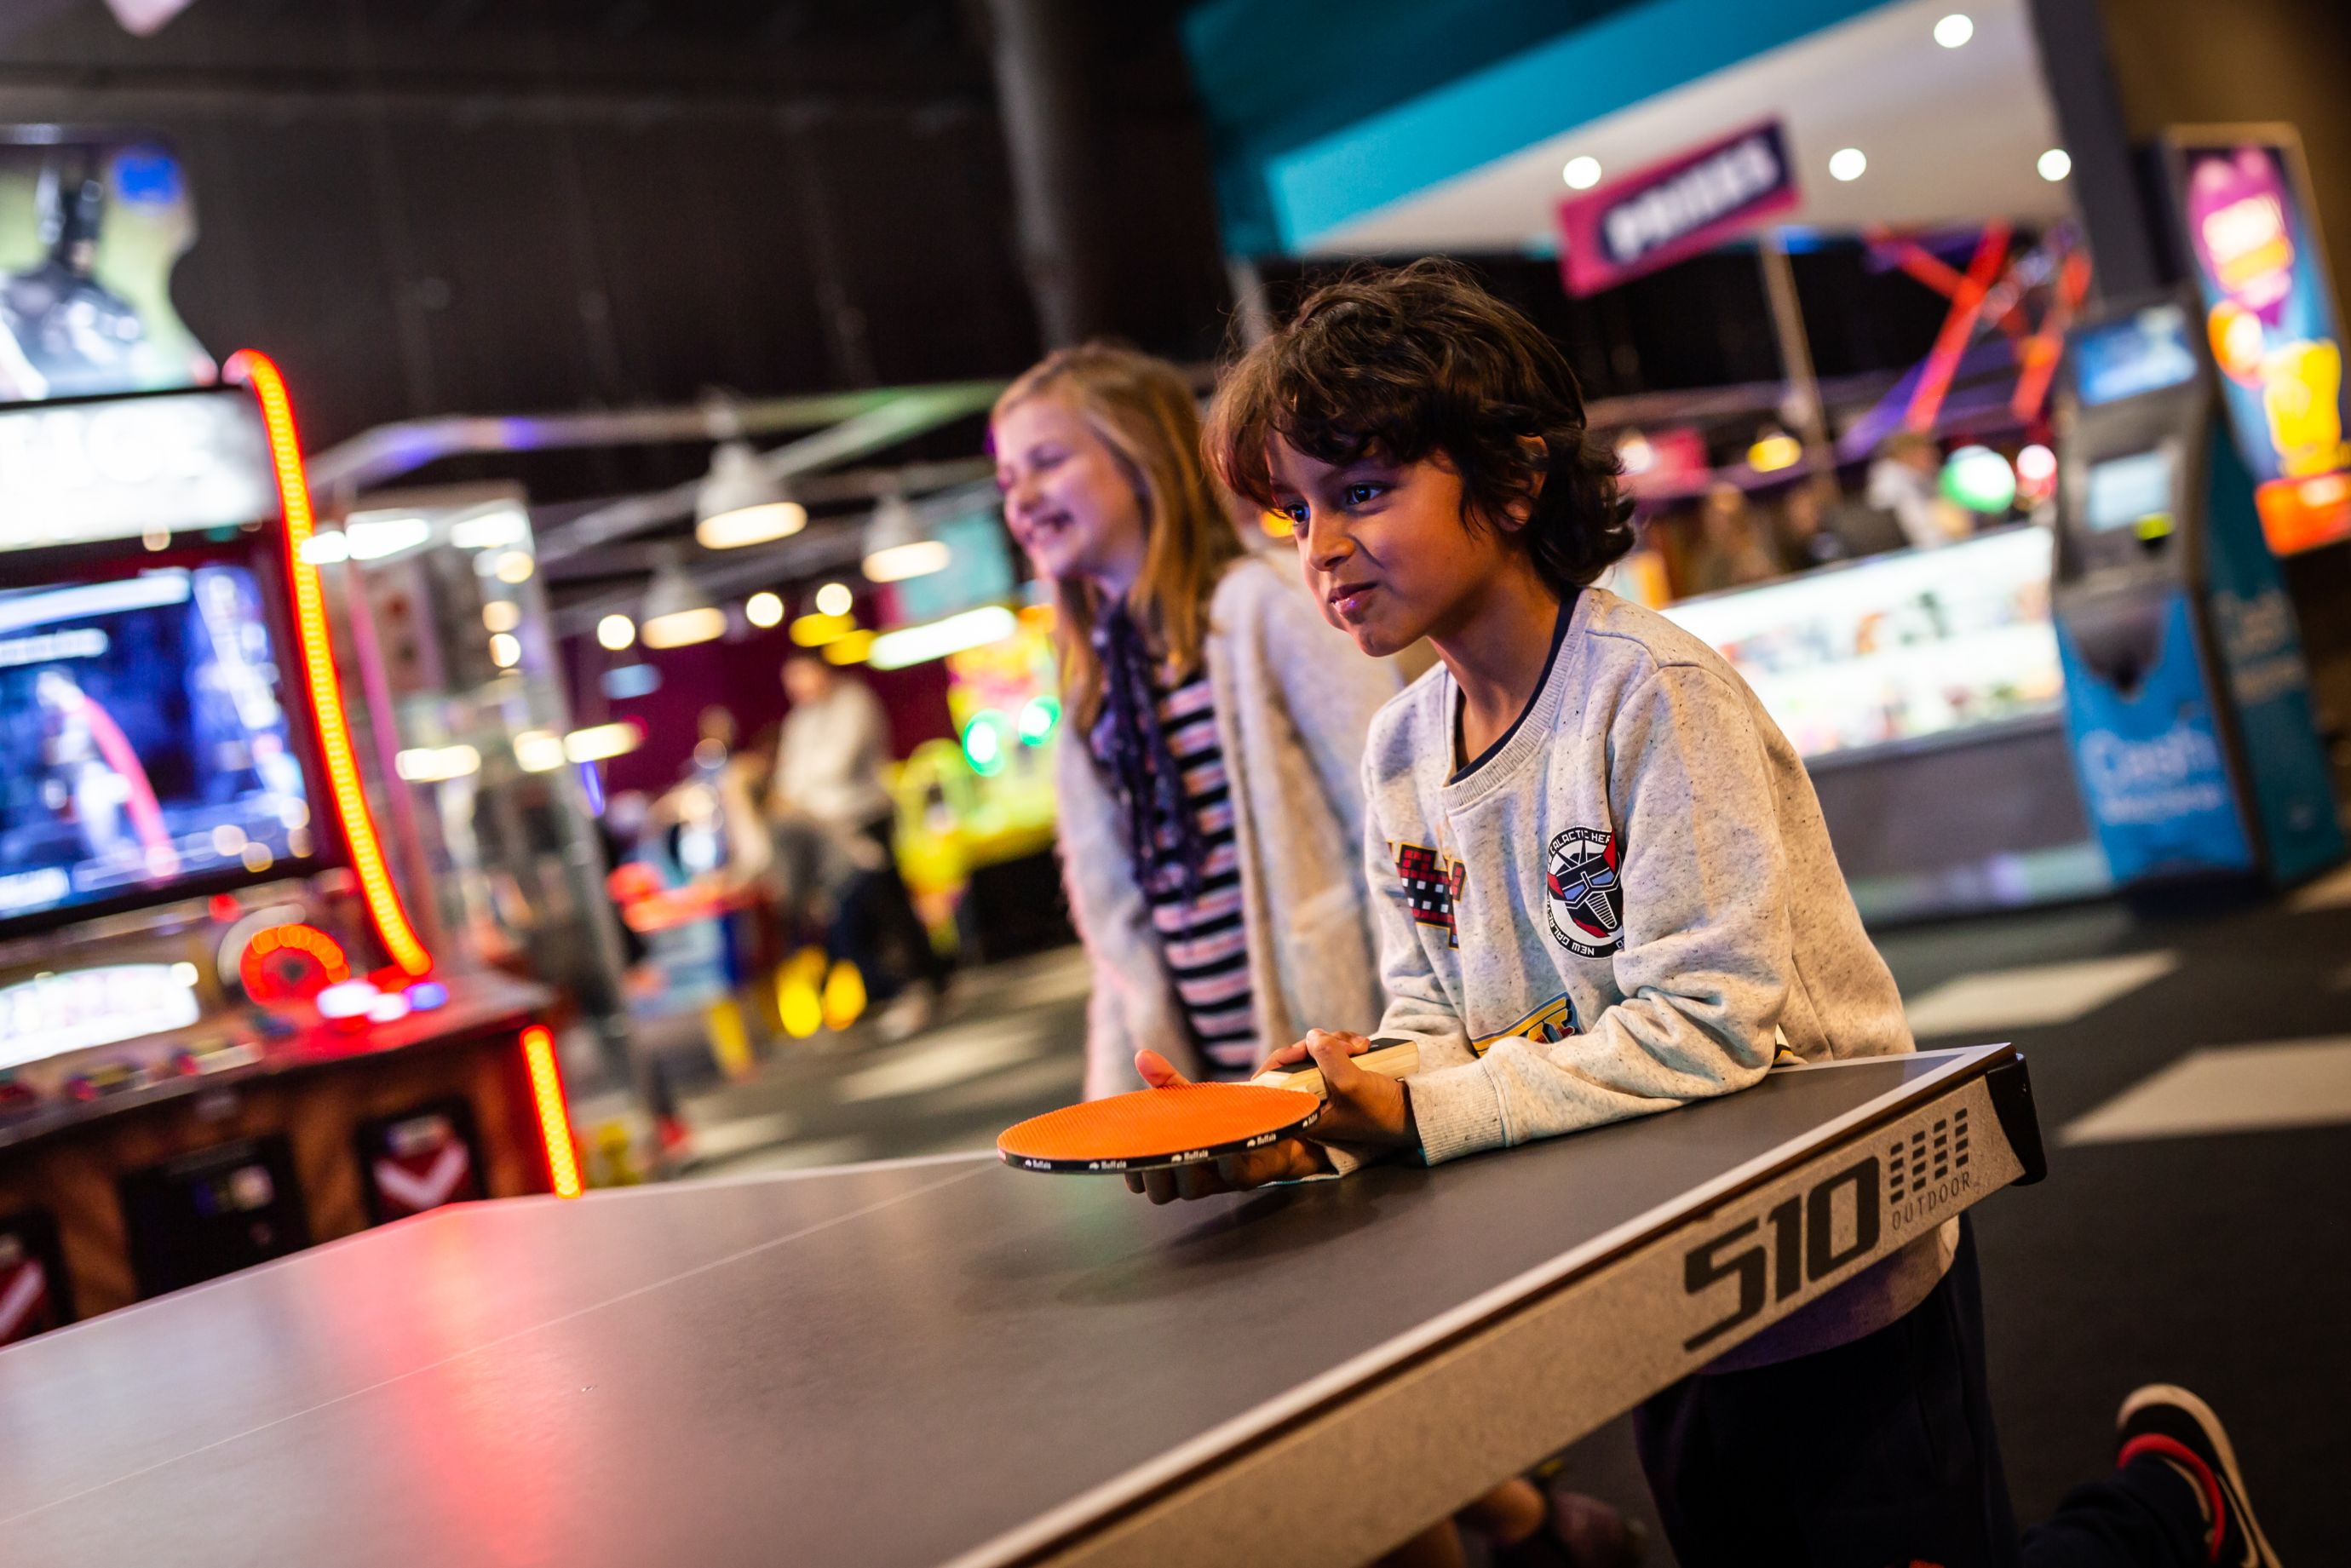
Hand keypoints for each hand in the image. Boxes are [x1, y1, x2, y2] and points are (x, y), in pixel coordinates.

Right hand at [1121, 1050, 1329, 1203]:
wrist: (1280, 1126)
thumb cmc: (1230, 1116)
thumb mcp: (1194, 1099)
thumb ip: (1167, 1082)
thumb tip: (1143, 1056)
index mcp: (1175, 1164)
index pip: (1140, 1182)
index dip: (1130, 1170)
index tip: (1128, 1148)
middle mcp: (1195, 1178)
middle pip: (1160, 1193)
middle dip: (1152, 1170)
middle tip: (1153, 1144)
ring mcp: (1220, 1180)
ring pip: (1190, 1189)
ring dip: (1184, 1165)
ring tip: (1186, 1139)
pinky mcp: (1249, 1175)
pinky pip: (1233, 1175)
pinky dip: (1225, 1157)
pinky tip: (1224, 1139)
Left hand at [1255, 1030, 1417, 1150]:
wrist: (1415, 1113)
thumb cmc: (1382, 1109)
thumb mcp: (1351, 1083)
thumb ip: (1328, 1057)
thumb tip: (1313, 1035)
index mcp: (1306, 1114)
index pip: (1273, 1086)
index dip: (1283, 1061)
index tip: (1304, 1047)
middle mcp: (1312, 1102)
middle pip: (1297, 1062)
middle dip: (1320, 1046)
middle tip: (1348, 1047)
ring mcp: (1328, 1089)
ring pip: (1318, 1053)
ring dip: (1339, 1043)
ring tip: (1363, 1047)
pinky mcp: (1342, 1079)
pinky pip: (1334, 1054)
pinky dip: (1347, 1046)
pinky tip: (1365, 1047)